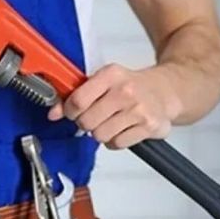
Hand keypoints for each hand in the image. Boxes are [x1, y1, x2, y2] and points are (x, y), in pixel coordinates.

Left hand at [47, 64, 181, 148]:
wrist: (166, 91)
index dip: (70, 111)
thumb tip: (53, 113)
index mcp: (111, 75)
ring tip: (111, 122)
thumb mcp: (102, 82)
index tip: (73, 112)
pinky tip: (122, 129)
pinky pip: (117, 144)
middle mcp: (126, 91)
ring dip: (101, 133)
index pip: (78, 100)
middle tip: (95, 117)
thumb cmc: (130, 86)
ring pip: (100, 136)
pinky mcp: (149, 126)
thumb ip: (75, 96)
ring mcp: (139, 109)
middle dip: (86, 123)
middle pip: (86, 122)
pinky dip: (115, 141)